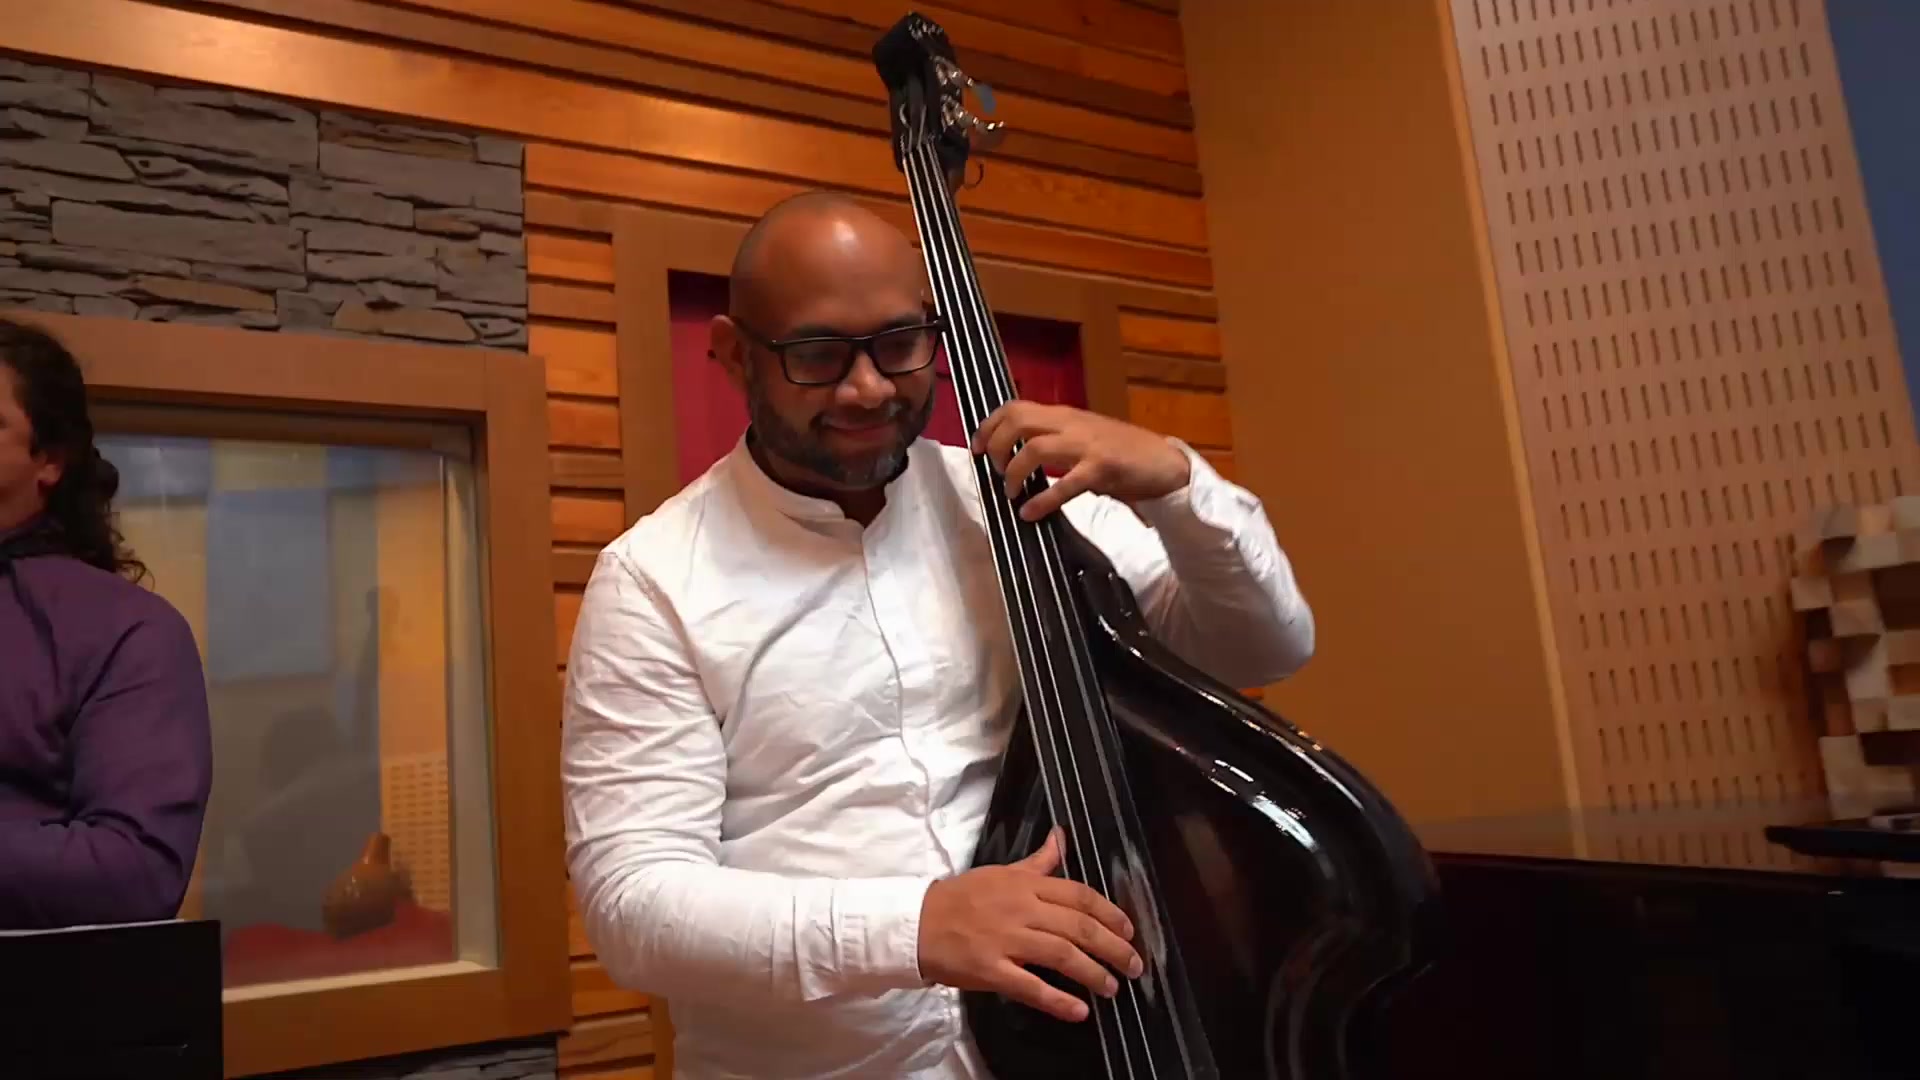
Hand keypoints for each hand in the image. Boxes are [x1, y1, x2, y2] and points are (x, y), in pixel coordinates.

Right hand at [917, 828, 1142, 1021]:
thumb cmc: (961, 898)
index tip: (1129, 931)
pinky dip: (1057, 1001)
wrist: (916, 922)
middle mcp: (1021, 910)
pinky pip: (1030, 986)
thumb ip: (1038, 861)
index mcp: (1025, 885)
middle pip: (1078, 927)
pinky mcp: (989, 970)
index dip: (1109, 914)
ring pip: (1061, 956)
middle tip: (1133, 965)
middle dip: (1113, 947)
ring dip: (1093, 973)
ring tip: (1113, 988)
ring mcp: (1005, 940)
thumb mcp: (1002, 872)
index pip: (1079, 895)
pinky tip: (1079, 1011)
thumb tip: (1062, 837)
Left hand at [971, 402, 1190, 520]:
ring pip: (1034, 449)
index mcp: (1065, 415)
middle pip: (1017, 421)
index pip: (1015, 407)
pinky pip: (1064, 484)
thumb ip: (1055, 441)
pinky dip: (1042, 500)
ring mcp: (1087, 444)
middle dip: (995, 446)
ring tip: (1010, 492)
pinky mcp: (1102, 468)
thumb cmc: (1124, 454)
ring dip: (1013, 473)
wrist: (1165, 464)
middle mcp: (1072, 424)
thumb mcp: (1084, 439)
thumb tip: (1020, 457)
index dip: (989, 425)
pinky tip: (1030, 512)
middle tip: (992, 470)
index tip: (976, 447)